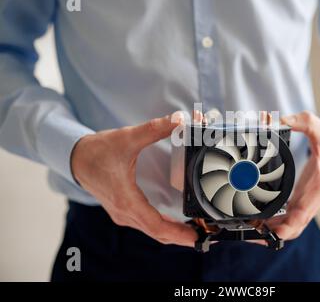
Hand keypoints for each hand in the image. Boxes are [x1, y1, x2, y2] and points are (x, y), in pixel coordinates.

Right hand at [70, 112, 196, 246]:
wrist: (76, 158)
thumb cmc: (98, 151)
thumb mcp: (127, 138)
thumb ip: (154, 129)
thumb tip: (180, 120)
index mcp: (126, 199)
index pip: (156, 226)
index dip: (178, 233)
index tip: (195, 237)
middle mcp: (125, 212)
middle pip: (158, 233)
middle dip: (181, 236)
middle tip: (205, 234)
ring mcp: (123, 214)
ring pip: (152, 231)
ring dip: (173, 234)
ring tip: (195, 231)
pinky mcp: (123, 211)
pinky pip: (146, 225)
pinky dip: (162, 227)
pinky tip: (175, 224)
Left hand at [266, 111, 319, 240]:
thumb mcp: (319, 127)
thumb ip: (300, 121)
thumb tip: (274, 120)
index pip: (306, 211)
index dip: (291, 225)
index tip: (276, 233)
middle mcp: (317, 197)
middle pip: (298, 224)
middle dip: (277, 233)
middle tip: (256, 232)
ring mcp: (312, 201)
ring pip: (295, 223)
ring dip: (276, 229)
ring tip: (255, 228)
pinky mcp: (306, 200)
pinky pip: (293, 216)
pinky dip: (280, 222)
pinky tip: (264, 222)